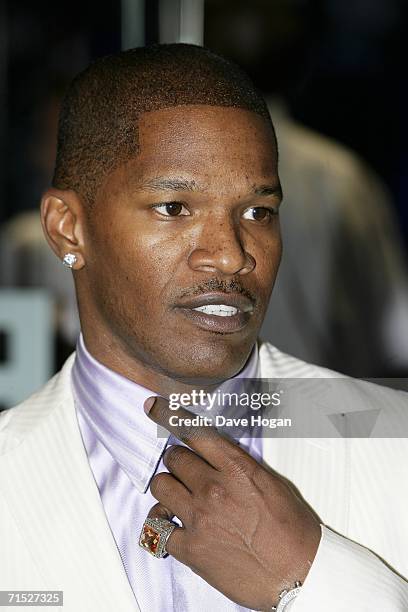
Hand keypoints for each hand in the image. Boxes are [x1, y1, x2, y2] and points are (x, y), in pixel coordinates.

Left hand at [143, 396, 320, 610]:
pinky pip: (157, 528)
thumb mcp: (272, 484)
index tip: (153, 406)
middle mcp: (214, 488)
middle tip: (185, 470)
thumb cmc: (294, 531)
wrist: (300, 576)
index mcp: (237, 468)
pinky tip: (170, 524)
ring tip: (178, 496)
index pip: (194, 431)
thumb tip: (219, 457)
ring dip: (168, 487)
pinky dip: (161, 524)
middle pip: (174, 457)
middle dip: (177, 460)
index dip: (168, 415)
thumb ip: (240, 466)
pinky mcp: (191, 549)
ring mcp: (199, 518)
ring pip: (160, 486)